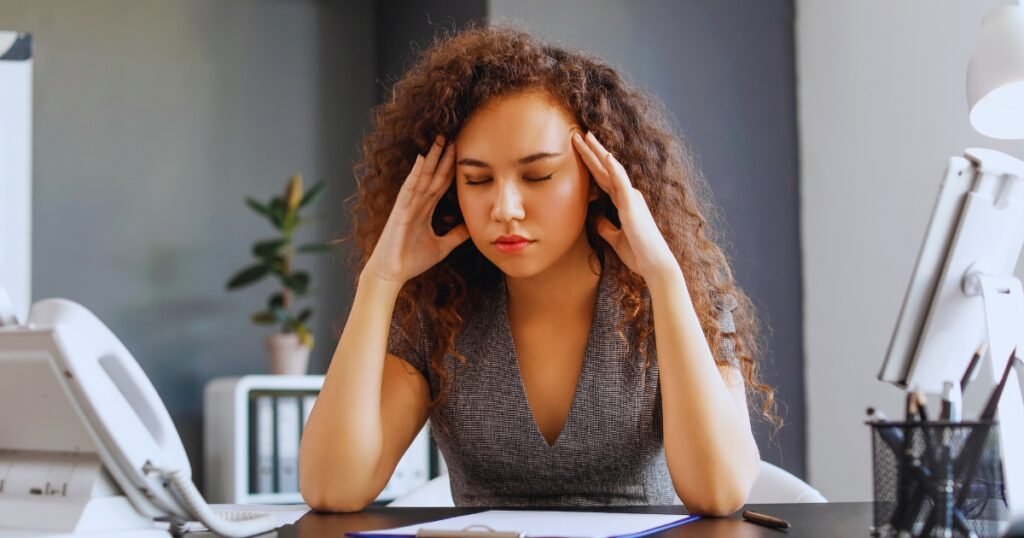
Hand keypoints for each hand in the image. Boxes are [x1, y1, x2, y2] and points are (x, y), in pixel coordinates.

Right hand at [363, 136, 468, 283]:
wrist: (392, 273)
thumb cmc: (411, 261)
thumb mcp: (442, 246)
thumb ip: (455, 236)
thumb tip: (472, 228)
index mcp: (424, 210)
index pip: (441, 184)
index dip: (451, 169)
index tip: (461, 153)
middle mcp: (416, 204)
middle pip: (433, 175)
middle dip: (443, 157)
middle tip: (453, 137)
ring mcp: (407, 205)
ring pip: (422, 176)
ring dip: (431, 159)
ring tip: (440, 140)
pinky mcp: (400, 211)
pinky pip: (409, 188)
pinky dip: (415, 173)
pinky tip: (421, 159)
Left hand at [572, 131, 678, 282]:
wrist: (654, 265)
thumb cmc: (638, 253)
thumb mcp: (615, 239)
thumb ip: (606, 227)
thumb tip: (595, 219)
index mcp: (623, 202)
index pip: (602, 178)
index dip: (591, 164)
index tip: (579, 149)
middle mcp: (628, 195)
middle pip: (605, 169)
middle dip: (591, 151)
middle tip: (578, 135)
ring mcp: (631, 198)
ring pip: (612, 170)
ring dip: (599, 153)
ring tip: (586, 136)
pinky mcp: (633, 205)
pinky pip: (622, 184)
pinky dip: (615, 169)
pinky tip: (607, 156)